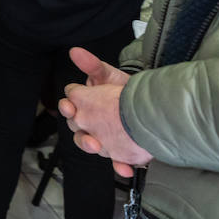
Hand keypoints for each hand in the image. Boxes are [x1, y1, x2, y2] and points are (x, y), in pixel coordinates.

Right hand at [59, 47, 150, 176]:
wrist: (150, 106)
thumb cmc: (124, 89)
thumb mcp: (109, 76)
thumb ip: (92, 65)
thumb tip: (75, 51)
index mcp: (84, 104)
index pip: (69, 104)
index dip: (68, 105)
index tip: (70, 105)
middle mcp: (89, 122)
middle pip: (76, 128)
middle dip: (79, 130)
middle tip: (85, 131)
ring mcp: (102, 137)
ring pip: (90, 146)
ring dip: (91, 147)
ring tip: (98, 146)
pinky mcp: (118, 150)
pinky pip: (116, 160)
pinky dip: (119, 165)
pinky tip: (125, 168)